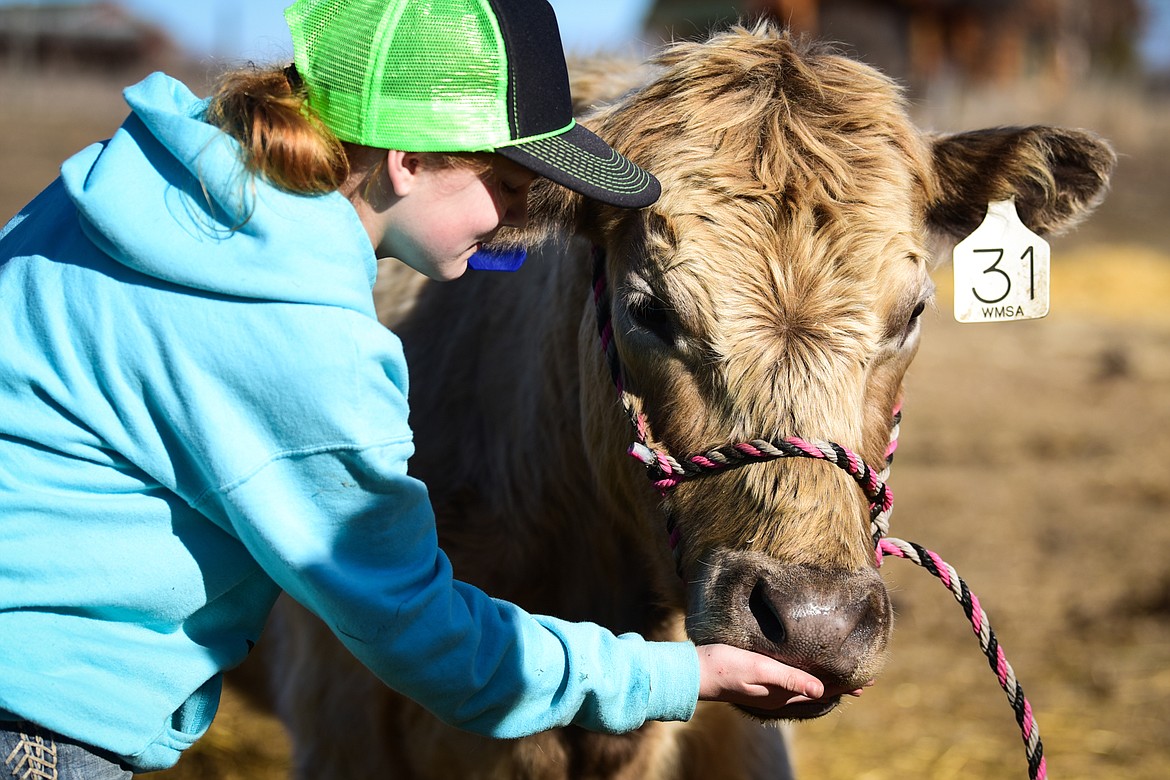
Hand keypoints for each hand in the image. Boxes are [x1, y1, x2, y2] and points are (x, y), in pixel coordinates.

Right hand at [695, 644, 866, 710]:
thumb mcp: (760, 670)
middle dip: (840, 684)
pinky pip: (792, 683)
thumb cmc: (726, 667)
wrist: (696, 671)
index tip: (867, 681)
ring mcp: (769, 690)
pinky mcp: (759, 681)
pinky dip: (807, 678)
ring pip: (806, 687)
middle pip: (818, 691)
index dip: (845, 686)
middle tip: (863, 678)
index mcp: (782, 694)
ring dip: (825, 681)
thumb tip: (821, 692)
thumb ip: (789, 680)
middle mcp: (779, 696)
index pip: (823, 691)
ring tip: (842, 675)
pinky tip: (806, 670)